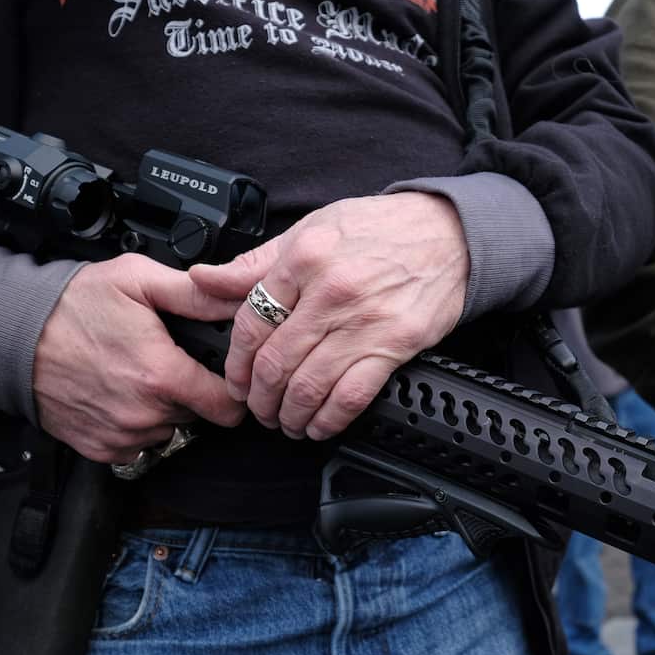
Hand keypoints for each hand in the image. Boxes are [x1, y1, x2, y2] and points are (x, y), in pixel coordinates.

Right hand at [33, 254, 246, 462]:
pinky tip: (119, 393)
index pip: (228, 406)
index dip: (233, 389)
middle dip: (192, 390)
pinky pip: (138, 445)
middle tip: (168, 360)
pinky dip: (135, 424)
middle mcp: (144, 414)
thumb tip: (236, 300)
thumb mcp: (136, 279)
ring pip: (168, 430)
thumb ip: (193, 294)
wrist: (10, 335)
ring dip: (163, 408)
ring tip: (136, 373)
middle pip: (198, 415)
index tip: (224, 376)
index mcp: (161, 375)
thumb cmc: (70, 305)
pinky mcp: (100, 448)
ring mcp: (121, 436)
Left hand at [189, 192, 469, 439]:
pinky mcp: (395, 345)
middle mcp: (331, 291)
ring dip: (289, 415)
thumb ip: (256, 262)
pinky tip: (319, 426)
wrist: (450, 234)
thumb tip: (204, 279)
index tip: (237, 380)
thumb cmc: (381, 229)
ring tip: (285, 422)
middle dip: (259, 398)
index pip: (252, 322)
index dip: (236, 363)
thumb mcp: (312, 229)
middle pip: (276, 362)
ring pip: (309, 385)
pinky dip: (328, 420)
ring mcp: (365, 321)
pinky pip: (351, 396)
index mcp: (304, 259)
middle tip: (257, 410)